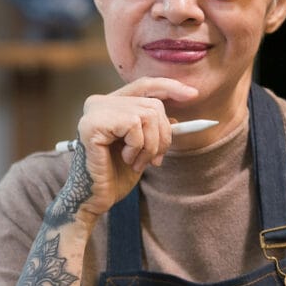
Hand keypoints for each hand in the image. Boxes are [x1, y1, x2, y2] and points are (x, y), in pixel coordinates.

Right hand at [68, 78, 200, 222]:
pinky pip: (133, 125)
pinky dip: (137, 147)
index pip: (144, 85)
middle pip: (152, 104)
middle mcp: (99, 102)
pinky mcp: (92, 124)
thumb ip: (153, 128)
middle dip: (162, 136)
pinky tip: (125, 159)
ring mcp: (94, 111)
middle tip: (154, 160)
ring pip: (147, 115)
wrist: (96, 199)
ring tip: (137, 162)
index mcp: (109, 104)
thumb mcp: (142, 147)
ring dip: (150, 146)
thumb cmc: (116, 175)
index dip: (170, 87)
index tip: (193, 95)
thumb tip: (176, 117)